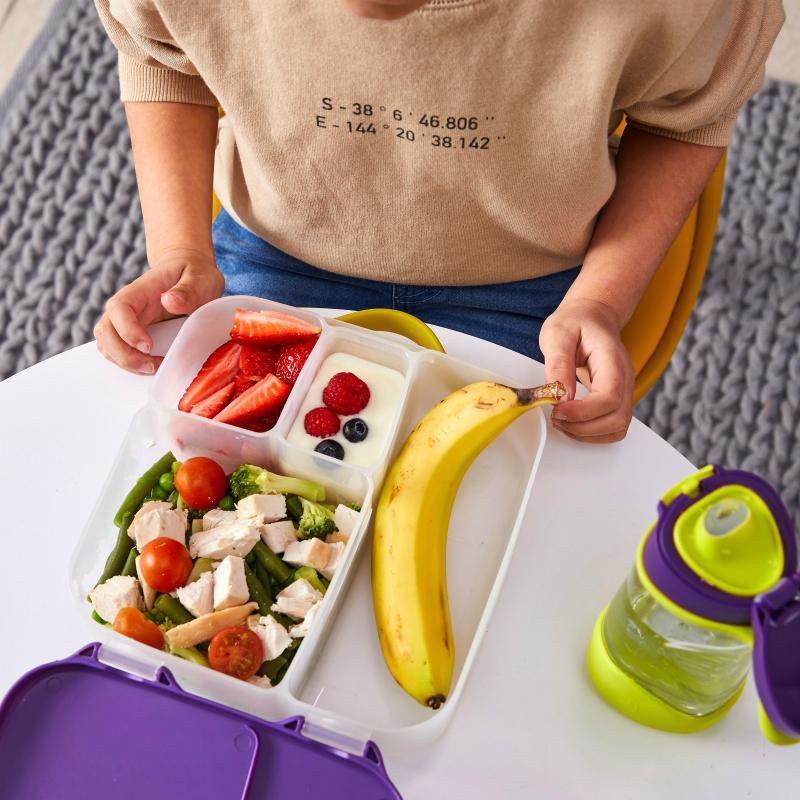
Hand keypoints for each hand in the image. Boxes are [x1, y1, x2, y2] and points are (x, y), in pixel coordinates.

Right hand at [94, 249, 224, 373]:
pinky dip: (128, 363)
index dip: (128, 330)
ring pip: (107, 344)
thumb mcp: (199, 278)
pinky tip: (150, 366)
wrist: (188, 274)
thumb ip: (187, 290)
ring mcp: (125, 321)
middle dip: (124, 355)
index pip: (119, 308)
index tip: (149, 346)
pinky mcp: (130, 332)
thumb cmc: (193, 274)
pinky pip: (117, 350)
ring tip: (153, 368)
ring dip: (125, 362)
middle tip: (152, 366)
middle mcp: (127, 306)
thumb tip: (169, 301)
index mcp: (140, 291)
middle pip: (106, 331)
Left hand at [539, 297, 633, 442]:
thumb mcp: (557, 334)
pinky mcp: (617, 399)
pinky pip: (612, 427)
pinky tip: (572, 423)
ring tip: (561, 421)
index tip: (557, 410)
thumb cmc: (576, 322)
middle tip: (555, 417)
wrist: (592, 316)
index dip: (583, 412)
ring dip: (587, 434)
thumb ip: (558, 364)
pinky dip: (592, 433)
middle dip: (583, 427)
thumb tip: (559, 396)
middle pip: (617, 418)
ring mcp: (624, 390)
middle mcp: (624, 378)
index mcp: (612, 359)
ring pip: (617, 428)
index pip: (609, 397)